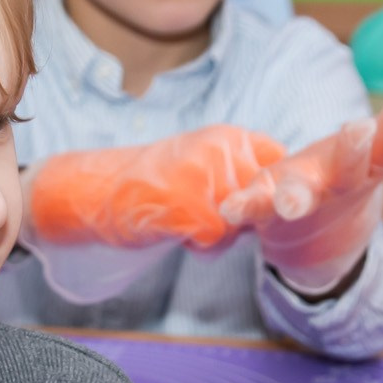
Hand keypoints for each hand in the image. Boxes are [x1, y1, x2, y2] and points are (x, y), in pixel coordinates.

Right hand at [28, 124, 286, 251]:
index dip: (268, 190)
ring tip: (188, 224)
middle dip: (243, 219)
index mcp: (228, 136)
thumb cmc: (155, 184)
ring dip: (220, 236)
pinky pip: (217, 240)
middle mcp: (222, 150)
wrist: (100, 192)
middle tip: (205, 215)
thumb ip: (242, 172)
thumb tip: (283, 201)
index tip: (250, 200)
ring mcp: (206, 177)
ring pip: (241, 223)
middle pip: (263, 200)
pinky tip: (178, 233)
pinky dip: (200, 246)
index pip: (278, 161)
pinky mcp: (189, 206)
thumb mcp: (204, 162)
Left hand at [220, 61, 382, 291]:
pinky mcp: (264, 208)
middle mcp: (339, 183)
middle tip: (362, 128)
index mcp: (372, 162)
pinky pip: (252, 208)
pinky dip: (242, 207)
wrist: (316, 239)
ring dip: (296, 195)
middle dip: (357, 148)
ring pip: (301, 197)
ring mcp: (302, 198)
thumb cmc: (352, 173)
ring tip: (291, 198)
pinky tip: (227, 207)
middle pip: (353, 168)